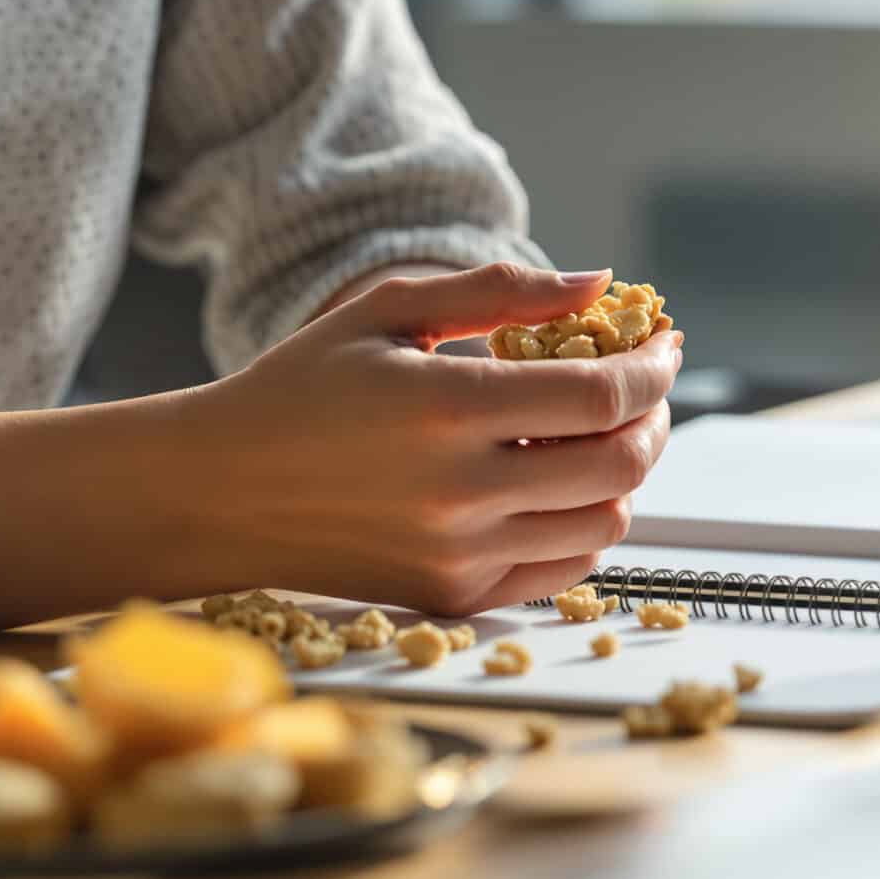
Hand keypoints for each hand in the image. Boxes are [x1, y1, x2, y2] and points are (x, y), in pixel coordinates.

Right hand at [191, 264, 680, 616]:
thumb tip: (598, 282)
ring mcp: (460, 555)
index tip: (663, 340)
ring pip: (605, 521)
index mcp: (446, 409)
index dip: (653, 366)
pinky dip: (586, 524)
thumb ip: (498, 291)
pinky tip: (563, 483)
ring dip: (626, 470)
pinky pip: (564, 568)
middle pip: (622, 463)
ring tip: (603, 431)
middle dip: (654, 415)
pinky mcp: (452, 596)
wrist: (216, 492)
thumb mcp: (386, 310)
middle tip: (645, 383)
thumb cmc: (296, 390)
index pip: (602, 396)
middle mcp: (461, 492)